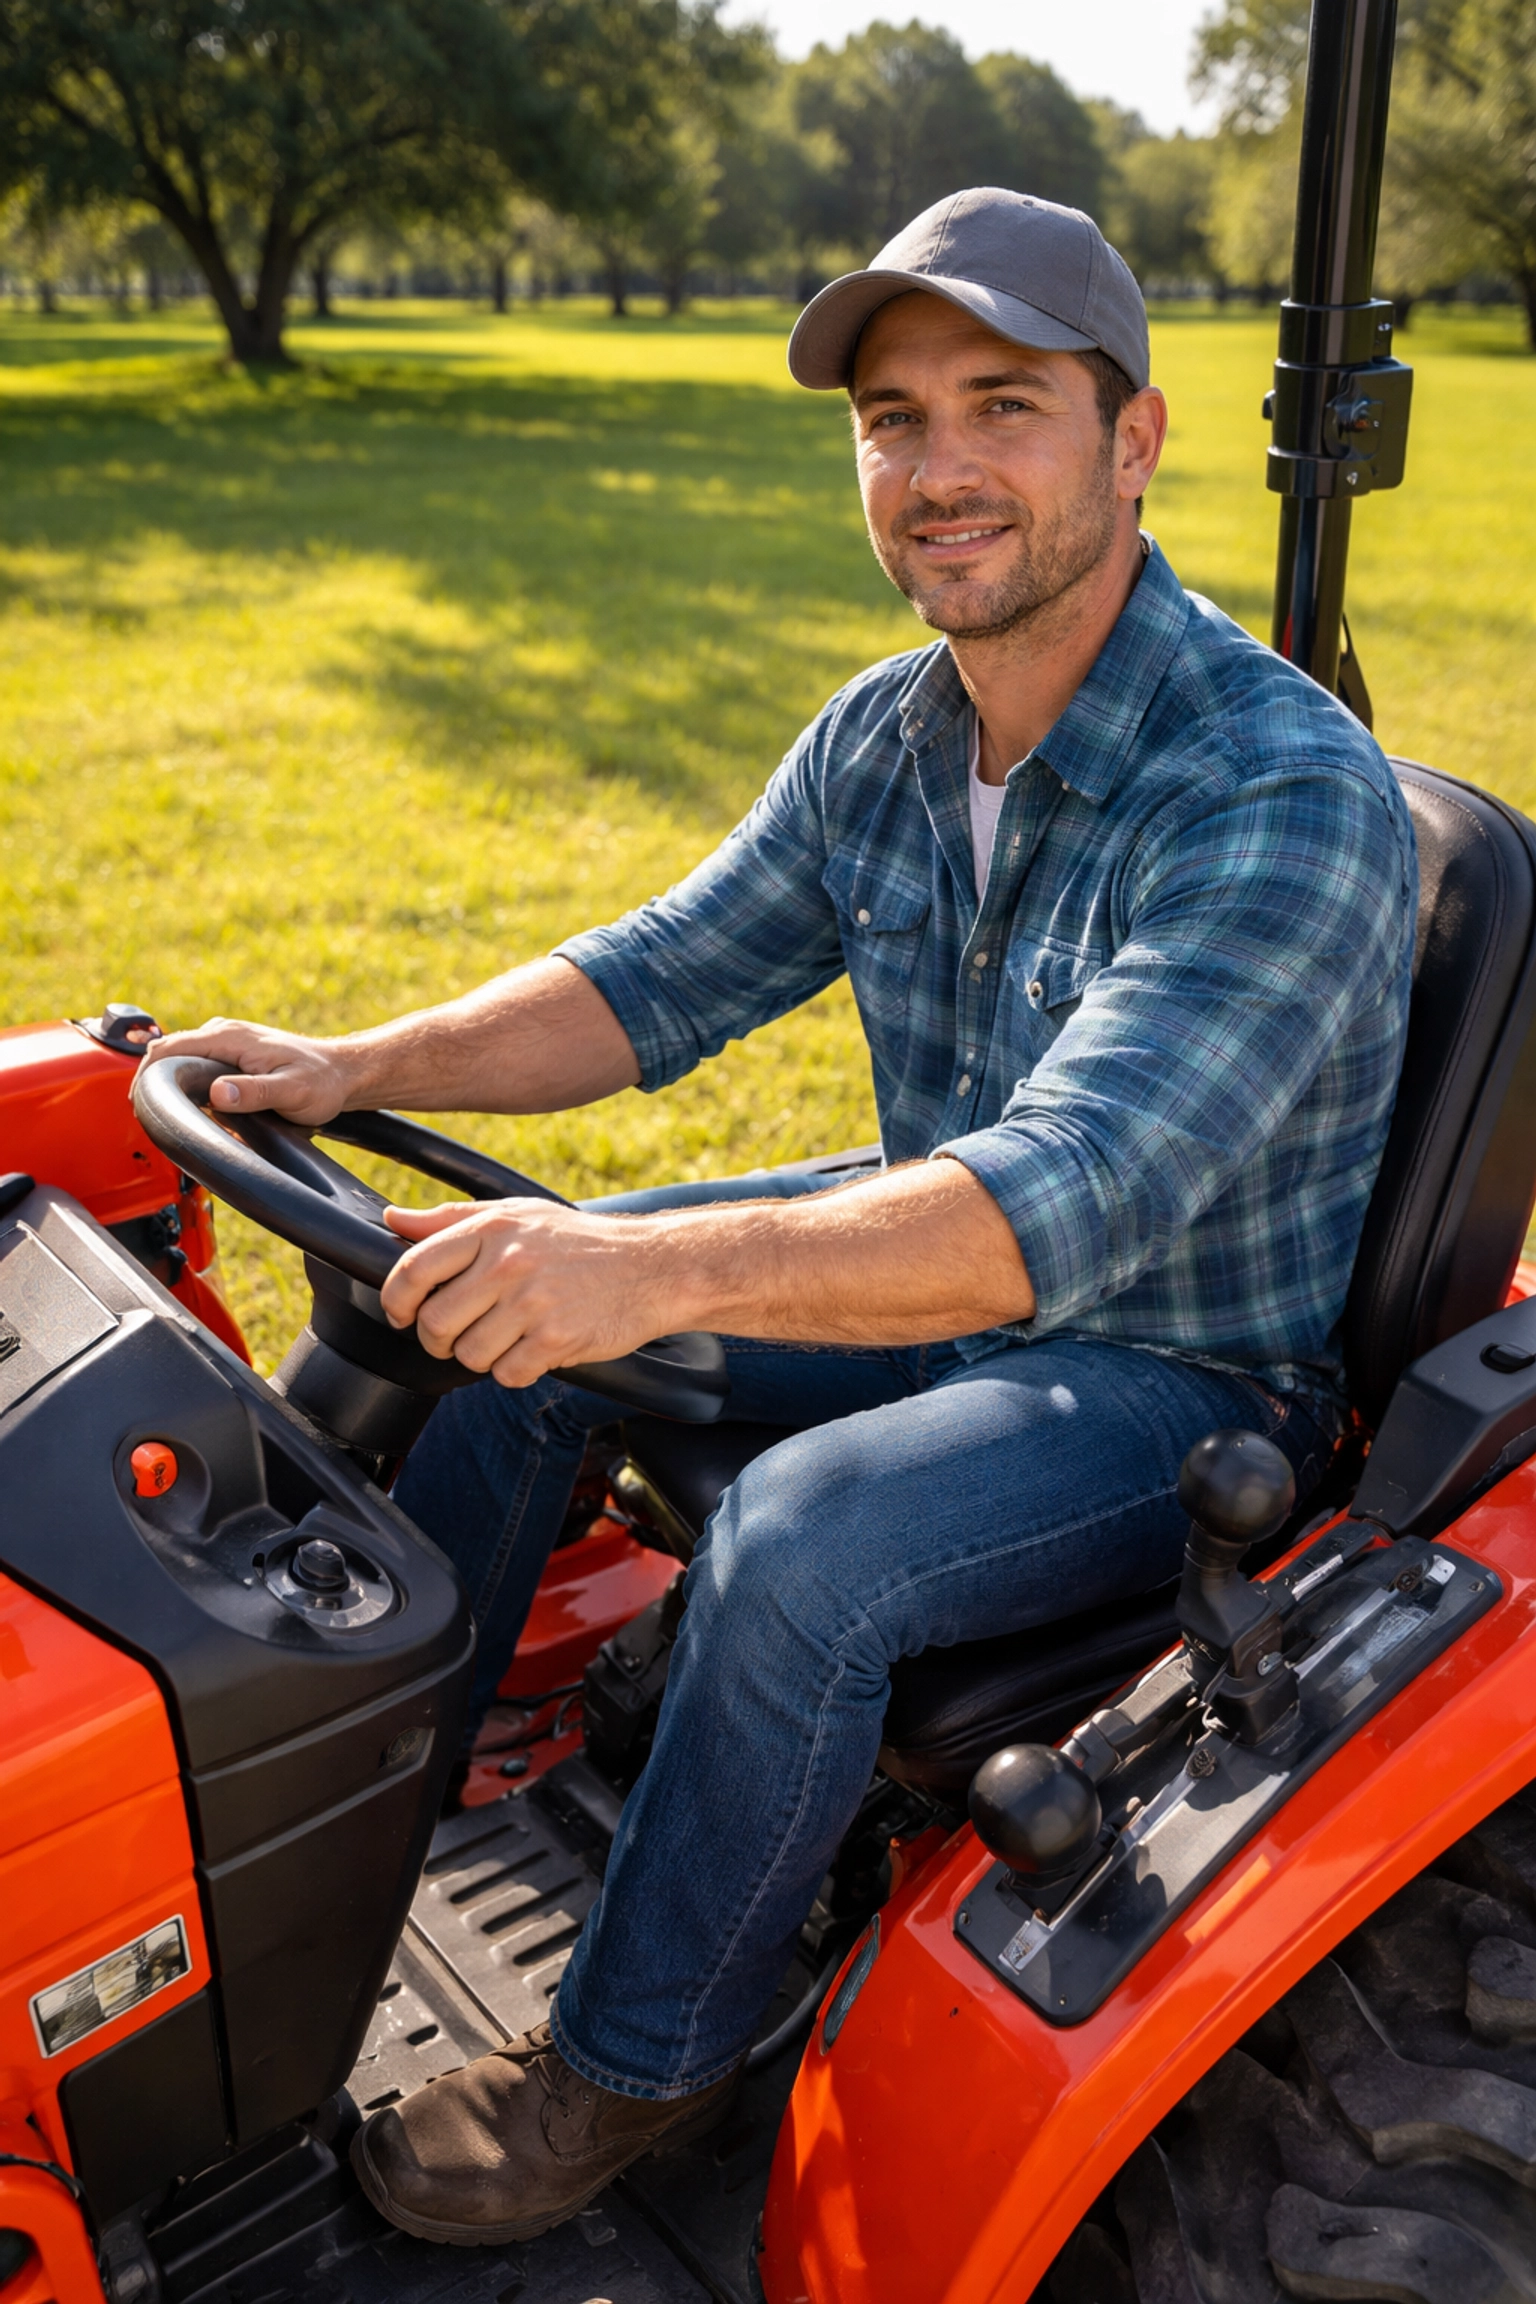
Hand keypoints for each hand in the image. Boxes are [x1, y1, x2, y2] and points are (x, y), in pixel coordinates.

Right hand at [138, 1017, 361, 1123]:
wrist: (342, 1073)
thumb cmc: (321, 1083)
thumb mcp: (291, 1093)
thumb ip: (254, 1093)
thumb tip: (217, 1094)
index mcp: (229, 1038)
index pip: (169, 1048)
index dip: (146, 1074)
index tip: (137, 1101)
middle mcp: (223, 1033)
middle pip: (168, 1052)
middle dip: (151, 1080)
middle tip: (145, 1114)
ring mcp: (226, 1041)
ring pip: (181, 1058)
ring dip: (167, 1081)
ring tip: (162, 1112)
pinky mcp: (231, 1053)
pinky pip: (196, 1063)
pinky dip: (185, 1081)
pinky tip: (186, 1104)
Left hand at [380, 1201, 678, 1387]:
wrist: (651, 1266)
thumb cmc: (578, 1242)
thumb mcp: (516, 1216)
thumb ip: (451, 1219)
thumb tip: (393, 1219)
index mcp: (491, 1229)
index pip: (414, 1268)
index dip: (396, 1300)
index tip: (402, 1314)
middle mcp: (508, 1264)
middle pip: (435, 1322)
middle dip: (438, 1339)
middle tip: (457, 1335)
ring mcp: (532, 1303)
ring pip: (468, 1354)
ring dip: (480, 1356)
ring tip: (504, 1338)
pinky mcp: (555, 1339)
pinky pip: (506, 1374)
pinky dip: (514, 1371)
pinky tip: (532, 1350)